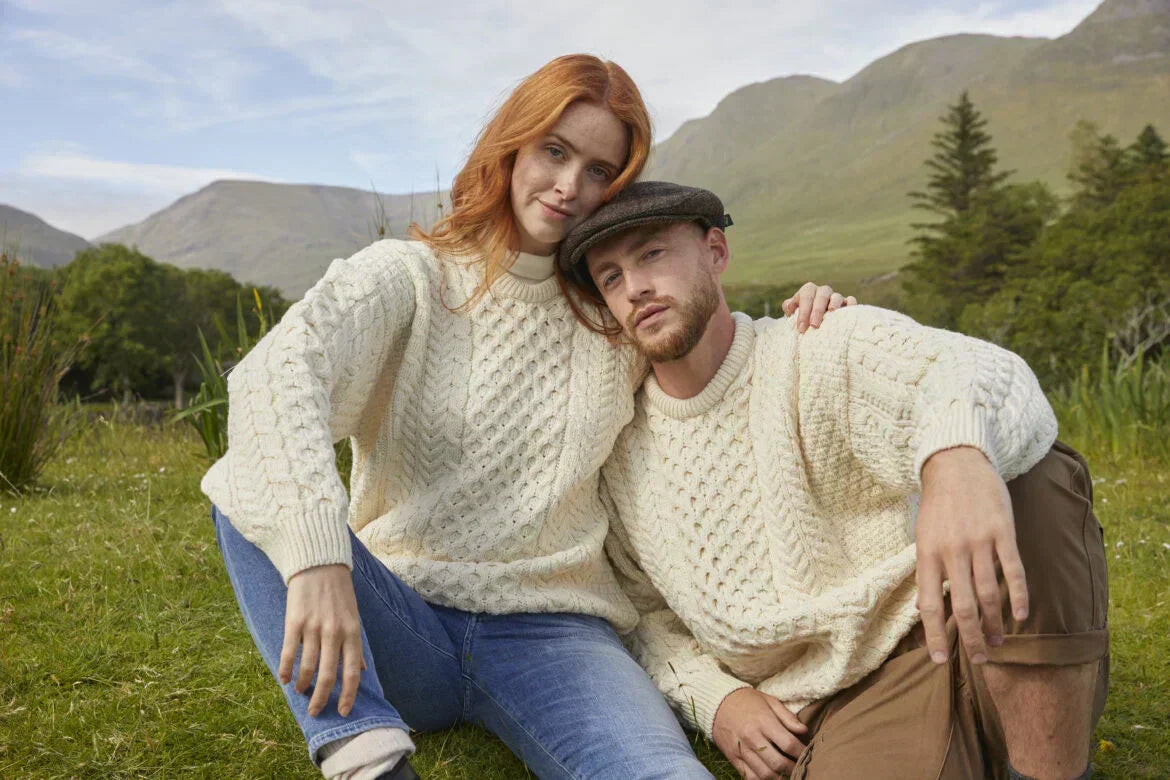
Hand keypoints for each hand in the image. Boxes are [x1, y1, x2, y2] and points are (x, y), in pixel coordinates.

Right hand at [280, 564, 366, 716]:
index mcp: (352, 632)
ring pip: (307, 667)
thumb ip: (355, 645)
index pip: (352, 672)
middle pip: (328, 675)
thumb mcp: (354, 617)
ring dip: (302, 685)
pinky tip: (284, 679)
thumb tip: (362, 670)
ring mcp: (313, 627)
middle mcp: (334, 632)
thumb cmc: (339, 594)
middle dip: (321, 698)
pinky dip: (286, 669)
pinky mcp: (294, 621)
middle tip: (315, 711)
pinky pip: (288, 652)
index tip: (342, 711)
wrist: (320, 564)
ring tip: (300, 691)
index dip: (347, 695)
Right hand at [713, 688, 808, 778]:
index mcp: (763, 721)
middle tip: (800, 768)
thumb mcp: (769, 701)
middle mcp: (752, 737)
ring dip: (779, 777)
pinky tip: (770, 775)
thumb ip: (787, 716)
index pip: (788, 743)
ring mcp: (741, 749)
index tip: (808, 754)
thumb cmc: (747, 701)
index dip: (802, 752)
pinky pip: (749, 776)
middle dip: (793, 768)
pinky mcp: (732, 757)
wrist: (717, 702)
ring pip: (764, 773)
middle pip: (778, 763)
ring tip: (787, 773)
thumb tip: (804, 731)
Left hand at [781, 283, 856, 332]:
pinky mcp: (846, 304)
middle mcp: (822, 292)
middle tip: (814, 325)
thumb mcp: (792, 312)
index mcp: (808, 291)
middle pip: (821, 295)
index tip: (801, 327)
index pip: (806, 296)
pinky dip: (851, 304)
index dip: (803, 311)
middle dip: (817, 310)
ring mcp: (835, 297)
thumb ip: (789, 307)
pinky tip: (848, 311)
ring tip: (831, 312)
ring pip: (836, 296)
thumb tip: (789, 306)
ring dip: (834, 303)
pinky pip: (851, 300)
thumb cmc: (802, 317)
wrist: (812, 322)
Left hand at [916, 447, 1028, 666]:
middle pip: (962, 606)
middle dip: (970, 637)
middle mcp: (952, 550)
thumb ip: (926, 570)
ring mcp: (978, 541)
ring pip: (988, 593)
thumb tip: (924, 610)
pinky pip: (1012, 570)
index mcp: (927, 553)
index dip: (934, 635)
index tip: (940, 660)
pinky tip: (1019, 616)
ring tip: (998, 641)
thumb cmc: (937, 505)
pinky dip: (1017, 596)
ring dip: (994, 623)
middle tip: (980, 658)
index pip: (929, 604)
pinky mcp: (1002, 532)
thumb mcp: (922, 535)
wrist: (956, 464)